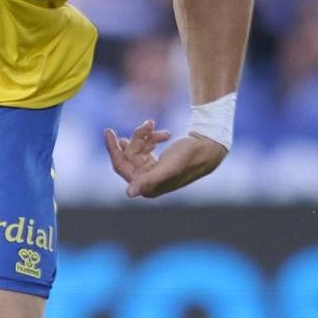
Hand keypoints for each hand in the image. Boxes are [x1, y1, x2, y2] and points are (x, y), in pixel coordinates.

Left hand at [101, 121, 225, 197]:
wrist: (209, 147)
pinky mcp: (155, 163)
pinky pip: (144, 148)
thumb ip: (149, 180)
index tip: (108, 131)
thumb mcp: (169, 167)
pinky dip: (151, 138)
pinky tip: (164, 133)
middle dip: (137, 138)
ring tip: (157, 126)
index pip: (121, 166)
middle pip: (128, 156)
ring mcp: (150, 172)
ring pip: (136, 149)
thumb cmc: (190, 157)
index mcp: (147, 187)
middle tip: (148, 123)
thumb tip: (129, 194)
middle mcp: (146, 182)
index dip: (113, 149)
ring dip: (145, 136)